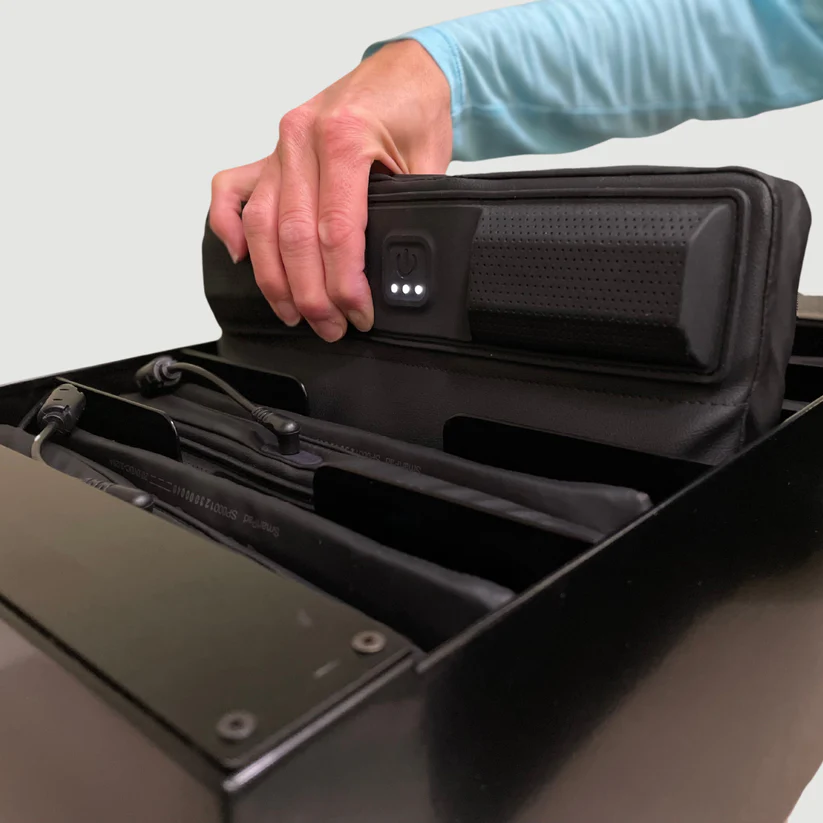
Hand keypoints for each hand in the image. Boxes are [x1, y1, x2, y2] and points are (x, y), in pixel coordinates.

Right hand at [209, 40, 451, 341]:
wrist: (404, 70)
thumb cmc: (414, 109)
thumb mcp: (428, 162)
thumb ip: (407, 214)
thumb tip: (397, 275)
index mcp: (344, 137)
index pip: (336, 230)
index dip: (345, 283)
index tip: (357, 313)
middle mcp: (301, 139)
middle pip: (293, 235)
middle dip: (310, 295)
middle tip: (329, 327)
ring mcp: (279, 146)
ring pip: (260, 224)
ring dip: (273, 279)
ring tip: (293, 314)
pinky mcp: (269, 153)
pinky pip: (231, 190)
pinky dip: (226, 226)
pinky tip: (241, 258)